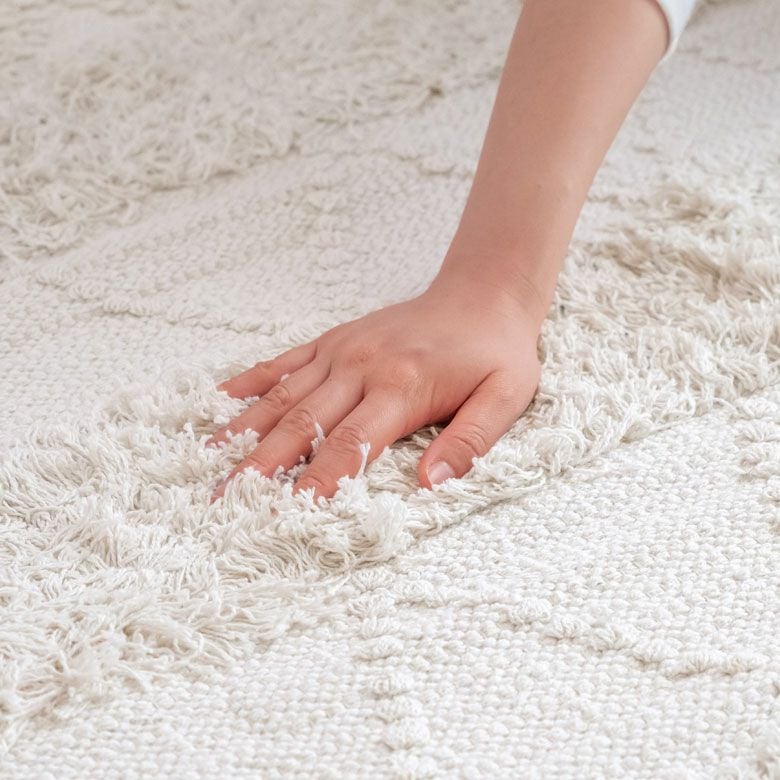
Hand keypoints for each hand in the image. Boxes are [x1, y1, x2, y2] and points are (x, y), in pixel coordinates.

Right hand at [207, 267, 543, 502]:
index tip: (283, 514)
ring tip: (208, 462)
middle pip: (302, 425)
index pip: (349, 446)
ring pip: (283, 396)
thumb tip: (431, 484)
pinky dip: (252, 382)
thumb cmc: (496, 352)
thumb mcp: (505, 397)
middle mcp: (361, 366)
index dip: (316, 482)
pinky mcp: (335, 339)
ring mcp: (342, 350)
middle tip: (222, 502)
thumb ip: (471, 441)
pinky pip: (285, 361)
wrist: (482, 293)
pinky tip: (220, 400)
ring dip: (244, 431)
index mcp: (401, 387)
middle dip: (261, 468)